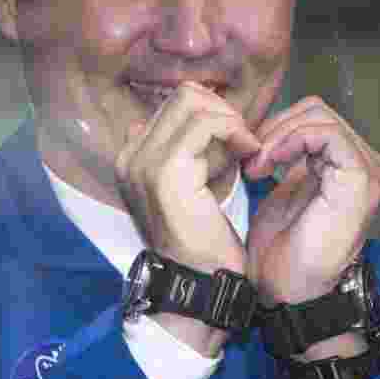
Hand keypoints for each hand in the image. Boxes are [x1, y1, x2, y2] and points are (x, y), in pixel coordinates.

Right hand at [115, 82, 260, 275]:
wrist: (200, 282)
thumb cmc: (203, 237)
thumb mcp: (194, 183)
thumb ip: (193, 149)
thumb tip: (210, 112)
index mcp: (131, 157)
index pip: (174, 104)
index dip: (212, 114)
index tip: (235, 142)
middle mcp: (129, 155)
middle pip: (183, 96)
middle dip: (222, 112)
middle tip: (243, 143)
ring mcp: (143, 161)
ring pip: (194, 102)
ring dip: (230, 121)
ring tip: (247, 149)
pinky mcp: (166, 171)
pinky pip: (206, 124)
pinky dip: (235, 131)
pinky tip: (250, 152)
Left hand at [244, 97, 379, 306]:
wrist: (286, 290)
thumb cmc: (281, 248)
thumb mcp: (283, 188)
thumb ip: (288, 154)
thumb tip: (270, 124)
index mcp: (348, 166)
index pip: (313, 116)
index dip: (275, 125)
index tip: (248, 153)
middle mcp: (366, 165)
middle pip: (316, 110)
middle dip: (274, 128)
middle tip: (250, 159)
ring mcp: (368, 172)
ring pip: (319, 117)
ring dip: (277, 135)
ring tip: (256, 166)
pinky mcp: (361, 180)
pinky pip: (326, 133)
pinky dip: (291, 140)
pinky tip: (269, 164)